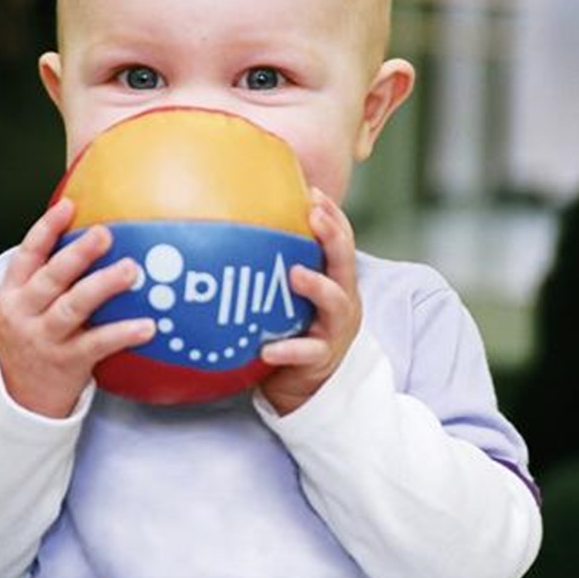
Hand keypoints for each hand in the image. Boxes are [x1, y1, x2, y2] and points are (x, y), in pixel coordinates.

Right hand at [0, 198, 155, 417]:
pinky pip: (97, 345)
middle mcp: (24, 314)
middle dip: (76, 254)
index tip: (68, 206)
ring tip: (131, 270)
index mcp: (13, 294)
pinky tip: (148, 325)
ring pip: (72, 307)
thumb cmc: (32, 341)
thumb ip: (50, 280)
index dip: (46, 229)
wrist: (14, 401)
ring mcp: (43, 339)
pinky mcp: (66, 363)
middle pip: (50, 278)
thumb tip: (92, 237)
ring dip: (102, 286)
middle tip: (106, 233)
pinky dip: (123, 333)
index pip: (27, 255)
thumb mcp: (26, 309)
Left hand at [258, 189, 361, 415]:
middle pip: (345, 262)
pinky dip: (289, 349)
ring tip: (295, 274)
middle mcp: (342, 300)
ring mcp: (334, 330)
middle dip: (333, 236)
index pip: (341, 240)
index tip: (312, 192)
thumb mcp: (290, 295)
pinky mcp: (320, 359)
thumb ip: (276, 264)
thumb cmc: (294, 329)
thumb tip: (233, 225)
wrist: (305, 386)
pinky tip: (268, 348)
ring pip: (336, 303)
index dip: (332, 215)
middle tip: (314, 216)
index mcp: (336, 281)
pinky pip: (306, 352)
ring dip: (317, 286)